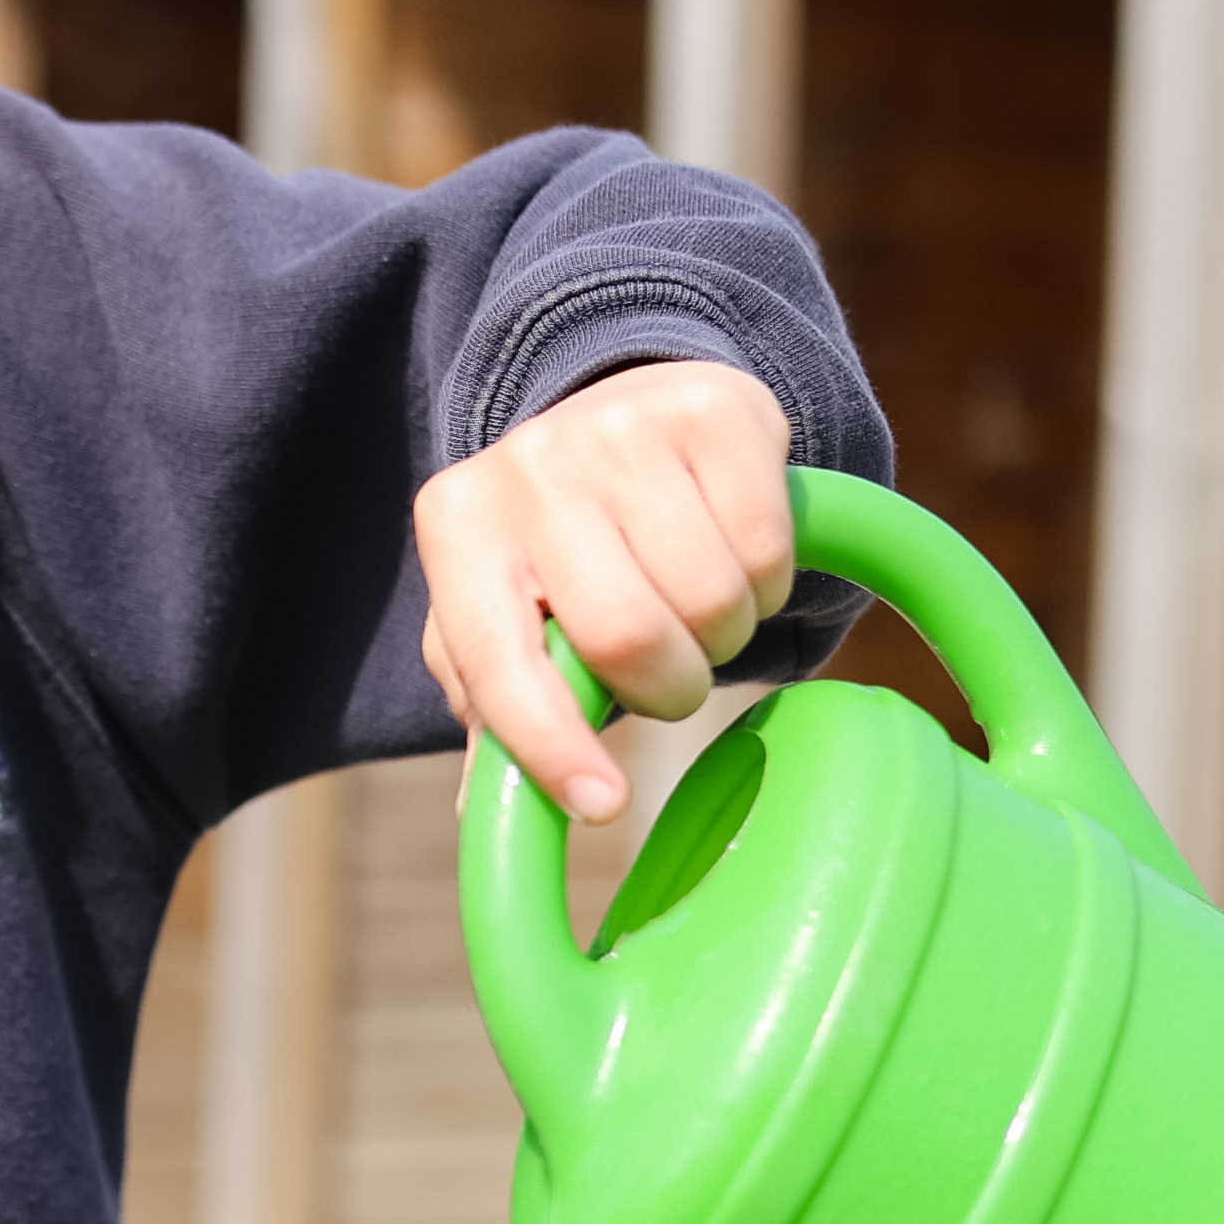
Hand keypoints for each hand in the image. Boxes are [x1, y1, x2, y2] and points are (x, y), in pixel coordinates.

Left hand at [415, 361, 800, 825]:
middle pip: (626, 637)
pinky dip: (766, 581)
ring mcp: (619, 425)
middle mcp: (527, 462)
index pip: (499, 662)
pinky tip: (731, 548)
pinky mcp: (712, 407)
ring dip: (723, 634)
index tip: (604, 806)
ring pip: (711, 600)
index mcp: (456, 526)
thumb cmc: (559, 551)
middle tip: (668, 674)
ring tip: (694, 602)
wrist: (624, 414)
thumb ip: (496, 709)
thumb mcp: (508, 616)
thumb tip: (478, 816)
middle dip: (666, 687)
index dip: (551, 747)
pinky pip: (767, 549)